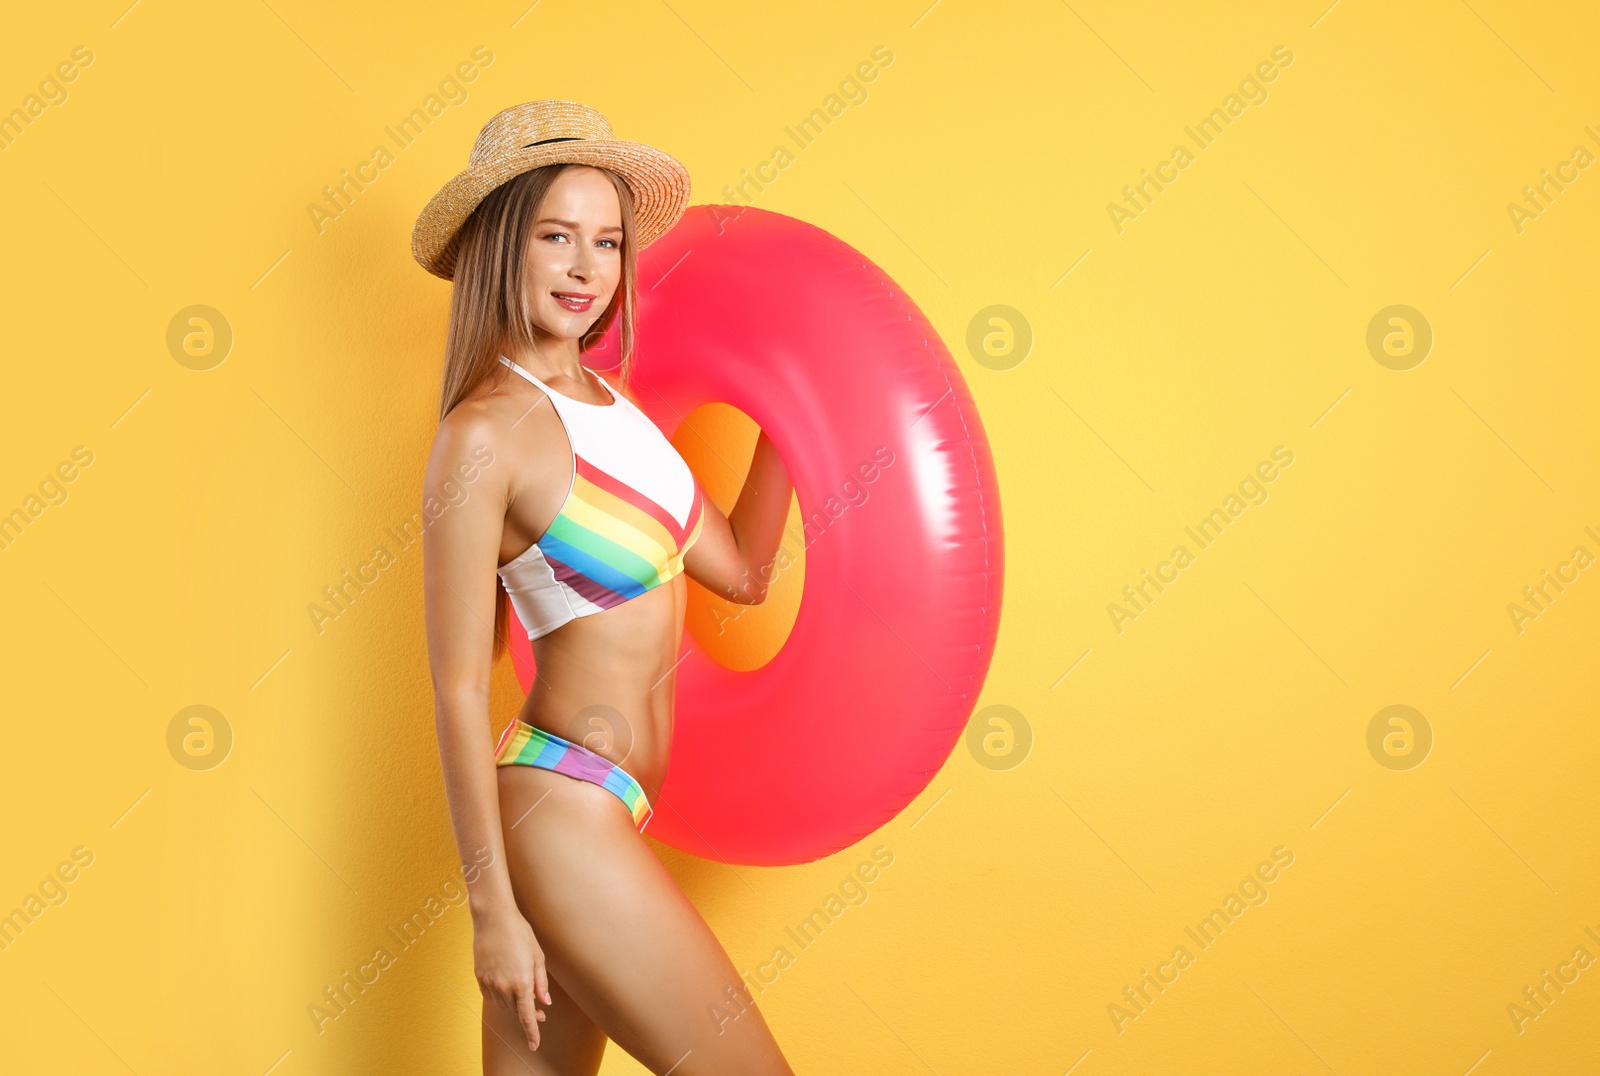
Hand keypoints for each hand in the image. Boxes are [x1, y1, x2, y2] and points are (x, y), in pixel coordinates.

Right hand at [474, 911, 552, 1050]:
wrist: (494, 918)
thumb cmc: (520, 933)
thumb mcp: (537, 956)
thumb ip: (541, 983)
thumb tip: (545, 1002)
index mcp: (522, 982)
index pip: (527, 1016)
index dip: (532, 1032)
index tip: (534, 1045)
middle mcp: (504, 986)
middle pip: (515, 1010)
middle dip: (527, 1012)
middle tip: (539, 1008)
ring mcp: (489, 983)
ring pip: (503, 1004)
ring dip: (513, 1002)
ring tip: (521, 987)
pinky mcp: (479, 977)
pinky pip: (490, 995)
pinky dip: (500, 995)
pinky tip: (505, 984)